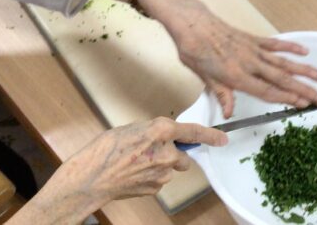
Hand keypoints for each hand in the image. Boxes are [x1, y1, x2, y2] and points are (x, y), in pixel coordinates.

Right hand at [36, 118, 226, 217]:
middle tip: (149, 151)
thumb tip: (162, 136)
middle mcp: (167, 152)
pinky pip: (159, 180)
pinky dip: (150, 177)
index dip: (210, 135)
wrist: (93, 178)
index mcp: (161, 130)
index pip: (193, 132)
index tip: (222, 138)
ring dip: (159, 165)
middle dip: (171, 153)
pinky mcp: (156, 188)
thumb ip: (153, 131)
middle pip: (182, 155)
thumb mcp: (132, 128)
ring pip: (170, 168)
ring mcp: (163, 173)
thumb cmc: (106, 149)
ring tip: (135, 162)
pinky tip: (133, 174)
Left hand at [145, 0, 316, 116]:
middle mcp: (249, 63)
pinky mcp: (252, 39)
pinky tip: (305, 52)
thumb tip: (230, 113)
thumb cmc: (194, 51)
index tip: (303, 104)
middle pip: (281, 79)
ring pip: (283, 62)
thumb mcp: (203, 76)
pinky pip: (274, 44)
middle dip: (303, 89)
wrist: (191, 23)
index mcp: (236, 76)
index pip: (266, 91)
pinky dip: (291, 47)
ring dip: (304, 70)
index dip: (286, 98)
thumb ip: (221, 93)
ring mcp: (252, 49)